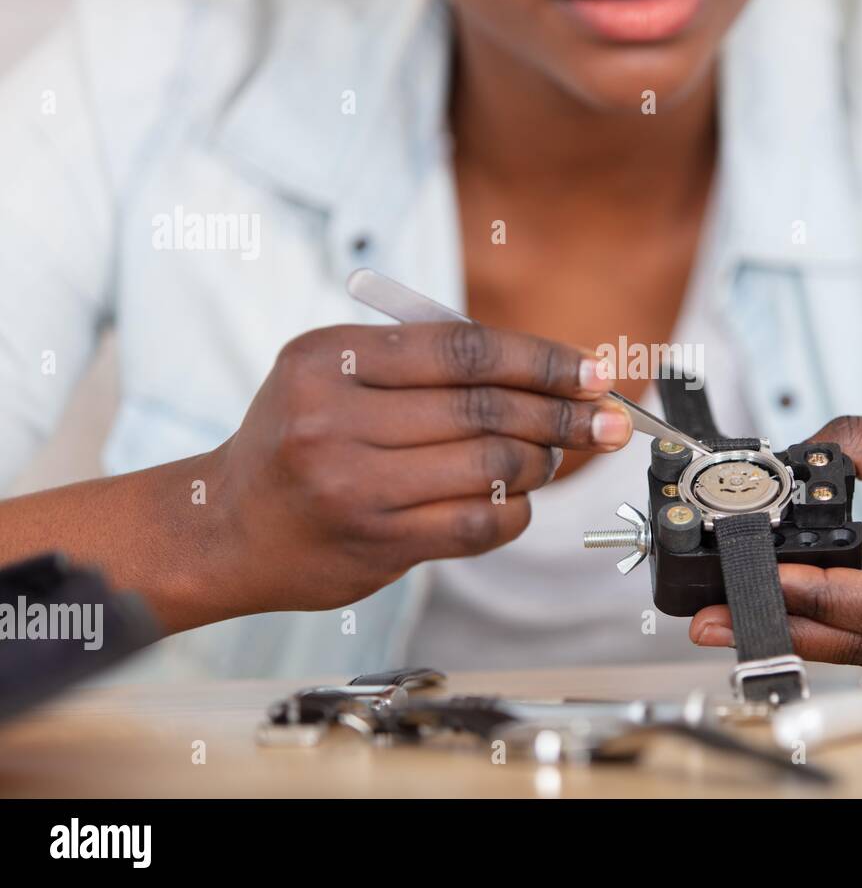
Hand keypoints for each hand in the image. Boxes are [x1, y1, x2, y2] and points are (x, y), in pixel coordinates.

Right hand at [179, 322, 630, 626]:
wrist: (225, 527)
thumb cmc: (298, 441)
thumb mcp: (333, 374)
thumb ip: (423, 363)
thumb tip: (547, 371)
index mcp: (329, 358)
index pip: (464, 348)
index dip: (542, 360)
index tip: (594, 373)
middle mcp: (334, 417)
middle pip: (485, 408)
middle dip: (562, 415)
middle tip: (607, 421)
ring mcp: (352, 484)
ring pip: (491, 467)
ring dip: (540, 463)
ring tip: (548, 458)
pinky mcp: (374, 542)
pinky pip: (478, 524)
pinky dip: (517, 512)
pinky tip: (521, 502)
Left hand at [690, 413, 861, 664]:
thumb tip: (805, 451)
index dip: (826, 592)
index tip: (769, 574)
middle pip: (861, 642)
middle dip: (782, 625)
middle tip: (713, 615)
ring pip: (857, 652)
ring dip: (787, 635)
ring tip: (720, 621)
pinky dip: (816, 633)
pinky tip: (770, 620)